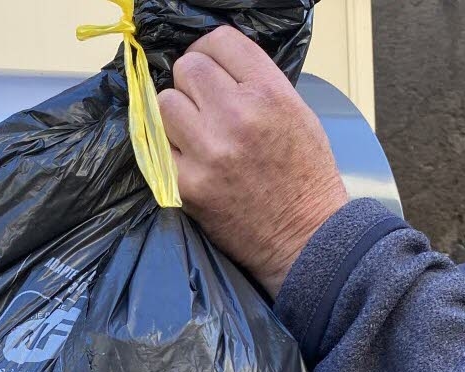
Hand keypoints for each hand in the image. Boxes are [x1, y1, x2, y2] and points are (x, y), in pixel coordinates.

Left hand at [158, 28, 348, 296]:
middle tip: (203, 103)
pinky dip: (169, 150)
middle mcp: (237, 116)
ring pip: (164, 104)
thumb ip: (256, 83)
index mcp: (269, 93)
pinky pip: (158, 146)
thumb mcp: (297, 113)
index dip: (210, 52)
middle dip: (192, 83)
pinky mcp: (186, 183)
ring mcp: (208, 150)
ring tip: (194, 132)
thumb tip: (215, 67)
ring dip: (175, 114)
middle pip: (188, 69)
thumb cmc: (305, 177)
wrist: (306, 236)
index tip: (211, 67)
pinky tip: (189, 159)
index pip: (219, 42)